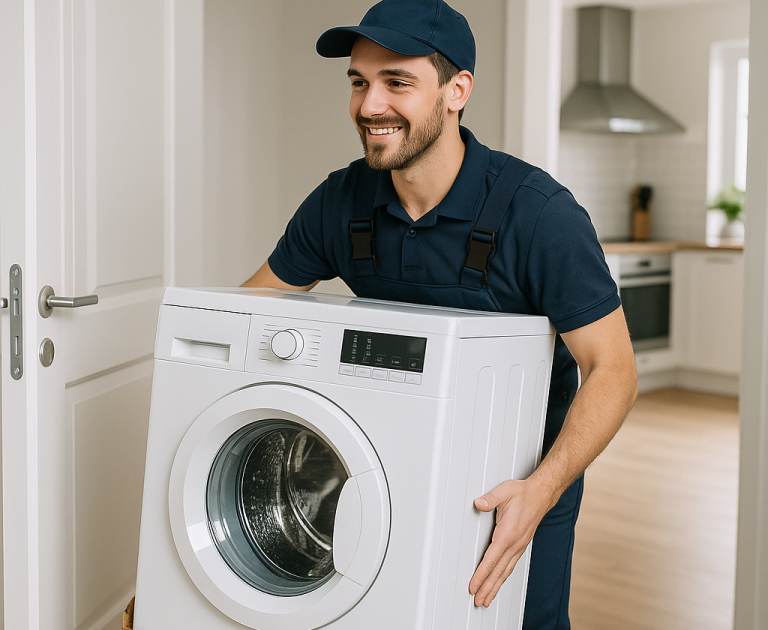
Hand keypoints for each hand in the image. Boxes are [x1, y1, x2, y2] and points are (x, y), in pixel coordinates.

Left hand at [468, 479, 550, 606]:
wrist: (541, 495)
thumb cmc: (522, 493)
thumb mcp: (504, 491)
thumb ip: (490, 499)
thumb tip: (479, 503)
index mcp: (508, 533)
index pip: (492, 559)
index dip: (481, 575)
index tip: (473, 586)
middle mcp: (514, 544)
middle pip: (498, 571)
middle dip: (487, 588)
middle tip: (477, 601)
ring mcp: (519, 546)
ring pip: (505, 572)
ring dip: (495, 587)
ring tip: (486, 599)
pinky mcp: (521, 545)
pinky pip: (511, 566)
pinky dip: (503, 578)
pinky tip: (499, 583)